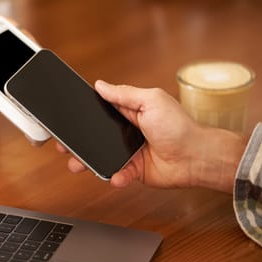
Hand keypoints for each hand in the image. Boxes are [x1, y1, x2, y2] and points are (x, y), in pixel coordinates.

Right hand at [60, 80, 246, 192]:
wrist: (197, 157)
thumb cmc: (180, 126)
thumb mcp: (151, 101)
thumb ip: (124, 94)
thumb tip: (101, 85)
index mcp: (130, 111)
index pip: (101, 111)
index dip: (85, 115)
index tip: (68, 117)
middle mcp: (127, 132)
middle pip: (96, 136)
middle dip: (79, 142)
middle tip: (64, 145)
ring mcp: (129, 152)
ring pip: (102, 157)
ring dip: (89, 162)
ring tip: (78, 165)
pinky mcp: (134, 170)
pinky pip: (118, 174)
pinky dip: (116, 177)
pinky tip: (117, 176)